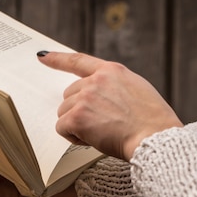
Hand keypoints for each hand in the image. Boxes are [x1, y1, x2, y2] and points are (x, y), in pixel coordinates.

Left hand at [38, 52, 182, 160]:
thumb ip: (114, 87)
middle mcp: (96, 80)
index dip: (57, 59)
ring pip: (64, 113)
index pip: (78, 60)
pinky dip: (73, 137)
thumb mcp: (136, 90)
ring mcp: (85, 97)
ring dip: (76, 125)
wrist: (154, 137)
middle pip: (69, 95)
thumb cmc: (151, 122)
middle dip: (78, 110)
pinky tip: (92, 139)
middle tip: (101, 124)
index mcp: (112, 71)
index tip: (42, 56)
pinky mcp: (77, 116)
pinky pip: (62, 128)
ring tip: (101, 132)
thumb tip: (99, 96)